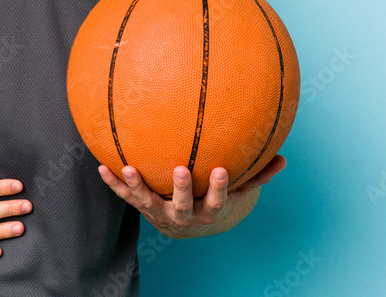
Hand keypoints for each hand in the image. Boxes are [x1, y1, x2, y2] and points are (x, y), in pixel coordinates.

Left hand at [98, 155, 285, 238]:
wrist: (184, 226)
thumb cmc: (212, 199)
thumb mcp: (235, 192)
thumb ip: (256, 177)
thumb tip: (284, 159)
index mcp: (207, 210)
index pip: (216, 200)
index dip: (218, 187)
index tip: (220, 169)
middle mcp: (183, 215)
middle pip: (182, 205)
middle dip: (181, 188)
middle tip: (180, 169)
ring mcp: (159, 212)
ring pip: (146, 201)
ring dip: (137, 186)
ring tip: (129, 168)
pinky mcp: (140, 207)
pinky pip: (124, 196)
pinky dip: (113, 183)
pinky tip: (102, 165)